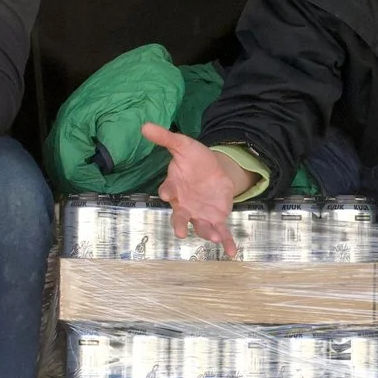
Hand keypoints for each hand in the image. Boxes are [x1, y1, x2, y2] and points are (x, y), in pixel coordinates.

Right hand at [144, 123, 253, 256]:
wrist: (214, 170)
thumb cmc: (195, 159)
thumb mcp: (183, 145)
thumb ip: (165, 138)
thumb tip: (144, 125)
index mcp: (174, 188)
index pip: (168, 190)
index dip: (167, 191)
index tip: (167, 193)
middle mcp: (184, 205)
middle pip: (179, 217)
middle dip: (180, 224)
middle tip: (180, 232)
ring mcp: (200, 214)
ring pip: (200, 226)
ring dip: (206, 233)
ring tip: (213, 238)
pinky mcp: (215, 218)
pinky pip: (220, 231)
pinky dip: (226, 242)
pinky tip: (232, 252)